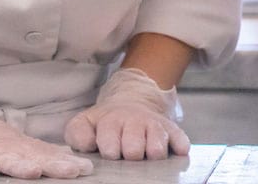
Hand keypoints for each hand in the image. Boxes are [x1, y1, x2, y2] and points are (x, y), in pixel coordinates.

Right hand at [0, 87, 92, 178]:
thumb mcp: (6, 143)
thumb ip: (31, 153)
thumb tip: (63, 161)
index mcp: (15, 143)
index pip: (44, 153)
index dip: (64, 161)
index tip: (87, 169)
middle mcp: (1, 144)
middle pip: (30, 155)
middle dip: (52, 164)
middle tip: (74, 171)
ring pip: (2, 157)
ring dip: (19, 165)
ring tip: (35, 172)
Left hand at [63, 68, 188, 160]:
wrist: (132, 101)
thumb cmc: (106, 121)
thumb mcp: (84, 123)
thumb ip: (78, 134)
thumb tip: (88, 145)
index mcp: (111, 121)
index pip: (109, 145)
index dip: (110, 151)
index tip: (110, 151)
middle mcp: (134, 121)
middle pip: (134, 151)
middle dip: (130, 155)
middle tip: (128, 152)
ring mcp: (154, 125)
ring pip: (156, 149)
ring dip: (152, 154)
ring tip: (145, 153)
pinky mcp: (171, 129)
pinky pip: (180, 140)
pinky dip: (179, 148)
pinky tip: (175, 152)